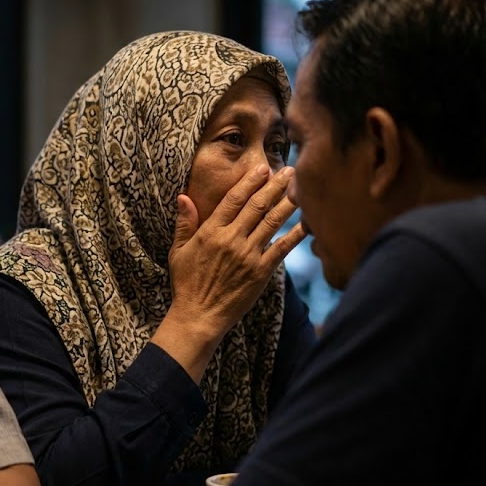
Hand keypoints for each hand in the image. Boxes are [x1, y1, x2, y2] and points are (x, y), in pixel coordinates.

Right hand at [153, 165, 305, 381]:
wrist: (198, 317)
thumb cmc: (186, 284)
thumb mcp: (178, 251)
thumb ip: (184, 223)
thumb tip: (183, 197)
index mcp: (210, 232)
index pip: (234, 199)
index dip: (250, 181)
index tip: (263, 168)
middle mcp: (231, 239)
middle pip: (257, 205)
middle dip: (275, 185)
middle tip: (290, 170)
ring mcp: (247, 255)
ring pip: (272, 222)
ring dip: (288, 203)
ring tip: (301, 188)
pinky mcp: (260, 272)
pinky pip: (281, 249)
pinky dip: (295, 235)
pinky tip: (307, 223)